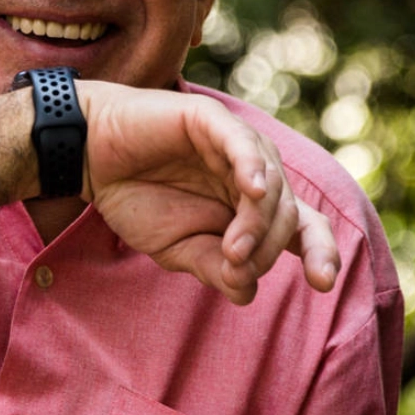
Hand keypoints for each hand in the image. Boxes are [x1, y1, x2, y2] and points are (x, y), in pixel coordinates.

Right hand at [74, 81, 340, 303]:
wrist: (90, 158)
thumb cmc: (139, 199)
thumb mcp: (177, 249)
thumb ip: (214, 267)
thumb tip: (246, 293)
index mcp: (253, 208)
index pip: (304, 228)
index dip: (321, 252)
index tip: (324, 284)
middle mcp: (254, 175)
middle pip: (289, 214)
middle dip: (268, 249)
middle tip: (234, 264)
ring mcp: (236, 145)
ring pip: (271, 185)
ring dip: (257, 223)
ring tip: (232, 249)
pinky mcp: (211, 121)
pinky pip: (242, 144)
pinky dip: (251, 167)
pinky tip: (253, 190)